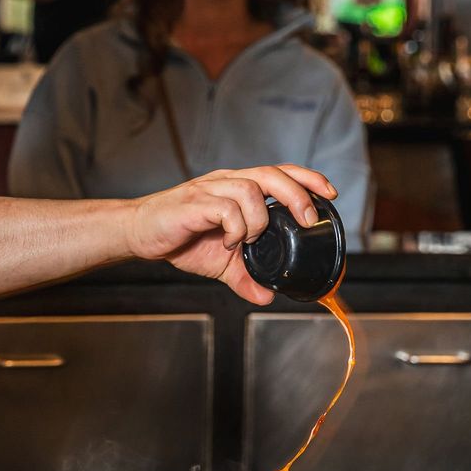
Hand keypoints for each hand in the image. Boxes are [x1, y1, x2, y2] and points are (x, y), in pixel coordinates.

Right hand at [125, 165, 336, 304]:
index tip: (330, 193)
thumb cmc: (180, 238)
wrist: (140, 233)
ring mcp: (210, 189)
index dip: (307, 178)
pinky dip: (236, 227)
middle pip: (271, 173)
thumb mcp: (221, 264)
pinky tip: (228, 242)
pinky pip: (226, 207)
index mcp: (238, 188)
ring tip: (248, 241)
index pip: (280, 172)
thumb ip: (247, 277)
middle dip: (296, 194)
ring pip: (250, 190)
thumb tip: (268, 297)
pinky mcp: (194, 202)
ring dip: (259, 220)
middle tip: (306, 219)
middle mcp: (227, 182)